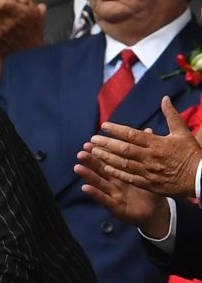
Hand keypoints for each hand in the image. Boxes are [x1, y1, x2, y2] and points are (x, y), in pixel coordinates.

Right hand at [75, 143, 169, 237]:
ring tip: (77, 167)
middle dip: (90, 162)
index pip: (109, 160)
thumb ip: (145, 152)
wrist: (156, 213)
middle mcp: (114, 183)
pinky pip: (104, 200)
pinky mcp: (115, 207)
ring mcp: (113, 195)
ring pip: (99, 183)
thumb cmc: (151, 191)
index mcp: (122, 173)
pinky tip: (85, 188)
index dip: (100, 152)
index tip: (90, 142)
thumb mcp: (149, 170)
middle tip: (80, 152)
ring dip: (87, 176)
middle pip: (100, 170)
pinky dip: (95, 194)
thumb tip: (148, 130)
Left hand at [86, 96, 201, 198]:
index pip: (132, 135)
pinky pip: (129, 178)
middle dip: (106, 144)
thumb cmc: (191, 154)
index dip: (116, 130)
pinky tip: (105, 168)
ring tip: (94, 152)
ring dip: (107, 158)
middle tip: (92, 140)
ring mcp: (148, 172)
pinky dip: (117, 173)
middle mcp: (150, 157)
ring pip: (123, 164)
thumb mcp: (182, 132)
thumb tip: (164, 99)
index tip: (103, 126)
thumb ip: (171, 115)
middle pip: (124, 150)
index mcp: (157, 143)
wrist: (200, 178)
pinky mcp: (148, 183)